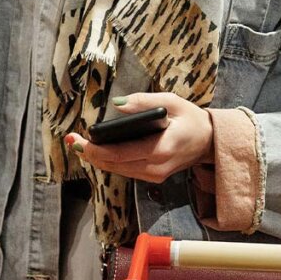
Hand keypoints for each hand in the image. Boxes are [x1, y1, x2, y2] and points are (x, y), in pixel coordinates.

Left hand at [65, 92, 213, 182]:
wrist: (209, 142)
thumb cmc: (191, 118)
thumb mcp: (172, 101)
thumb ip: (144, 101)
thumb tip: (116, 104)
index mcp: (161, 148)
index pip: (121, 153)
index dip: (97, 149)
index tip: (79, 140)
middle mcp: (156, 167)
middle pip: (114, 164)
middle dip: (90, 153)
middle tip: (70, 140)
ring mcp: (155, 176)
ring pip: (117, 170)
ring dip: (96, 159)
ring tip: (78, 145)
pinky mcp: (153, 178)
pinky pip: (126, 171)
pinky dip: (110, 162)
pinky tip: (97, 151)